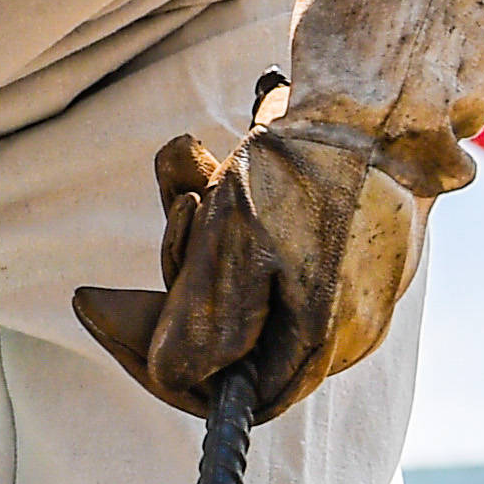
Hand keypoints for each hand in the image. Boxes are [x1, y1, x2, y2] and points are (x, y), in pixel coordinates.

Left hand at [73, 112, 432, 420]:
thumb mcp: (233, 250)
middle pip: (234, 330)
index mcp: (324, 342)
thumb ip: (201, 327)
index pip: (232, 393)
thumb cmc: (305, 172)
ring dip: (200, 222)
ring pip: (247, 274)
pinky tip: (213, 155)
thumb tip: (170, 378)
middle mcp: (348, 323)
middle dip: (181, 268)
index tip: (102, 310)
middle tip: (173, 207)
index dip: (160, 359)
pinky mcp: (354, 236)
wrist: (382, 90)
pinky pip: (274, 240)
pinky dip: (234, 203)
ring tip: (189, 159)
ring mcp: (356, 280)